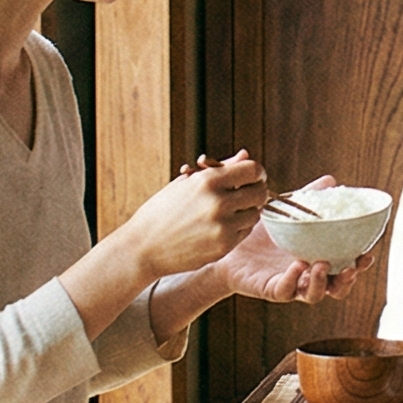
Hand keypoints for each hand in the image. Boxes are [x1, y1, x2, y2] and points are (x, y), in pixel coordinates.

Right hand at [125, 149, 266, 275]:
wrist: (142, 248)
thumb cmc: (162, 211)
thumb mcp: (186, 183)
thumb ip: (220, 168)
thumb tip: (245, 154)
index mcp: (208, 181)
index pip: (253, 169)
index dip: (256, 171)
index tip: (253, 176)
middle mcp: (218, 202)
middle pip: (260, 192)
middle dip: (256, 190)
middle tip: (246, 193)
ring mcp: (222, 227)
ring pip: (255, 214)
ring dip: (248, 210)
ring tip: (230, 210)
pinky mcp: (223, 247)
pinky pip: (245, 232)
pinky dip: (240, 227)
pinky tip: (223, 225)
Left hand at [214, 175, 373, 304]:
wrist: (228, 246)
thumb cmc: (260, 233)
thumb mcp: (288, 212)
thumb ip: (309, 197)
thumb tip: (332, 180)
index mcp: (316, 259)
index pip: (344, 267)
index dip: (359, 265)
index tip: (368, 253)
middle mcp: (306, 276)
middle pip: (336, 288)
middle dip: (347, 280)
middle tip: (353, 266)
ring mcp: (289, 284)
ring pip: (313, 295)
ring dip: (323, 282)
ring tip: (322, 264)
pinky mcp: (269, 289)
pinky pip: (285, 291)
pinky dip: (293, 280)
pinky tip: (297, 265)